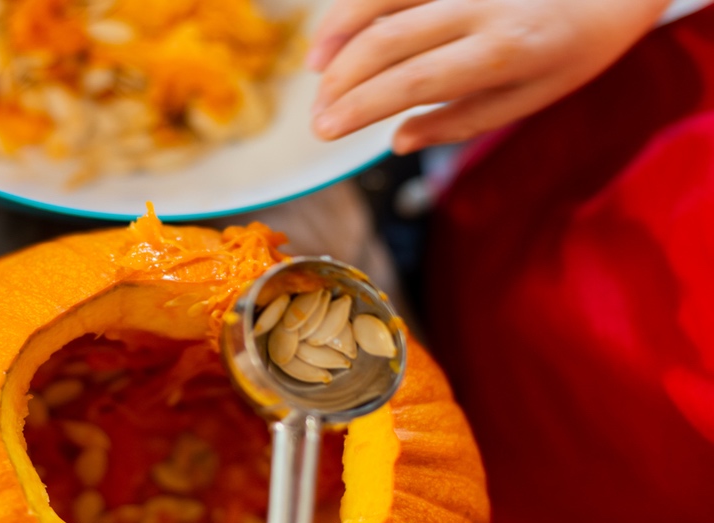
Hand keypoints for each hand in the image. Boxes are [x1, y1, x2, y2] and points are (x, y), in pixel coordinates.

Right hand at [306, 0, 671, 153]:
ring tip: (315, 69)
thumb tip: (398, 141)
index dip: (359, 106)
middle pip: (387, 39)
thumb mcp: (532, 98)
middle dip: (340, 81)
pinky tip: (337, 30)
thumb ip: (461, 120)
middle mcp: (481, 6)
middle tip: (317, 116)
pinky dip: (357, 5)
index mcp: (505, 51)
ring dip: (338, 33)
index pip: (413, 81)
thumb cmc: (575, 46)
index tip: (325, 129)